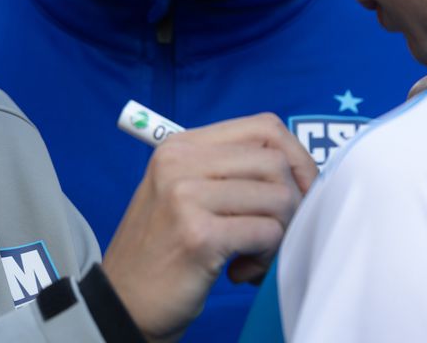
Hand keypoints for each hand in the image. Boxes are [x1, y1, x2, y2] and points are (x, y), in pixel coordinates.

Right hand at [102, 113, 317, 341]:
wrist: (125, 300)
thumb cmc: (165, 248)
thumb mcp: (185, 192)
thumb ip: (230, 171)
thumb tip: (301, 171)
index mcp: (180, 145)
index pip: (264, 128)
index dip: (296, 160)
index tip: (298, 193)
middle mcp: (179, 162)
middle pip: (277, 163)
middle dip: (293, 204)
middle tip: (273, 235)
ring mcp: (185, 196)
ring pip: (279, 198)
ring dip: (280, 235)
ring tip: (253, 256)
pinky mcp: (198, 236)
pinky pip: (268, 233)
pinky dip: (267, 259)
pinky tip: (240, 271)